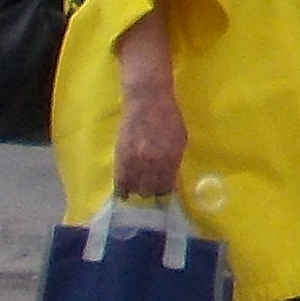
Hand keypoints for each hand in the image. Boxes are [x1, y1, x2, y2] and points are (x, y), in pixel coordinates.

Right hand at [113, 69, 186, 206]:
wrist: (147, 99)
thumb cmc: (168, 117)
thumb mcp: (179, 139)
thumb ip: (175, 160)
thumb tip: (170, 180)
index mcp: (173, 157)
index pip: (167, 187)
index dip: (164, 196)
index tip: (162, 201)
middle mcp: (154, 161)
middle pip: (150, 191)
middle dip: (150, 194)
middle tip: (149, 196)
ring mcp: (136, 159)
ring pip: (135, 188)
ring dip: (136, 192)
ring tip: (137, 194)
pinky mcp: (121, 156)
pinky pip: (120, 181)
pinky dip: (121, 190)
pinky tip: (123, 195)